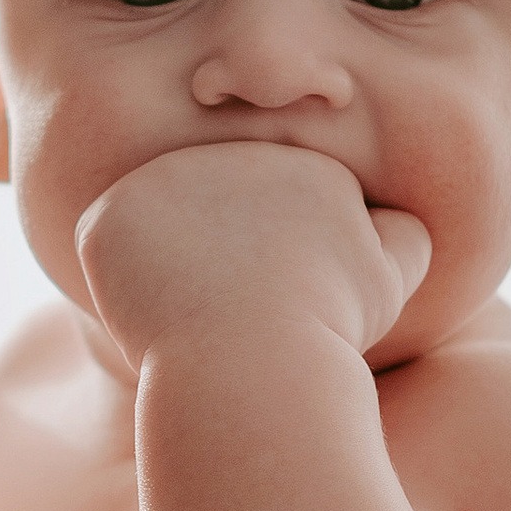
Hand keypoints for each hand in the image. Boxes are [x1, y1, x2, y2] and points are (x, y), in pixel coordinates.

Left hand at [74, 142, 428, 373]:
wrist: (253, 357)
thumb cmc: (325, 328)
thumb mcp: (388, 278)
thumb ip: (402, 234)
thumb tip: (391, 218)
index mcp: (296, 164)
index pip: (276, 214)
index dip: (278, 271)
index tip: (283, 306)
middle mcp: (225, 153)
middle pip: (214, 218)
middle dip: (222, 264)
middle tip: (237, 316)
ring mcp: (161, 180)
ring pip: (160, 231)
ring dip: (173, 271)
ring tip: (200, 315)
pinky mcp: (109, 216)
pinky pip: (109, 249)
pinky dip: (123, 286)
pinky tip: (157, 311)